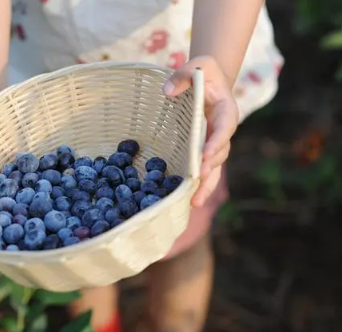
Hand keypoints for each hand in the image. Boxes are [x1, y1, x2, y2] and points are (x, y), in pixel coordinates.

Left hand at [163, 56, 238, 206]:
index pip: (224, 127)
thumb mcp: (196, 65)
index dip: (216, 142)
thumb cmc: (203, 71)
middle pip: (220, 153)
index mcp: (226, 109)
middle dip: (210, 168)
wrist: (209, 79)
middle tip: (197, 180)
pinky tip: (189, 200)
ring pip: (215, 167)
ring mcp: (215, 142)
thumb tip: (168, 91)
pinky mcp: (205, 149)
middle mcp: (223, 130)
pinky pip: (205, 169)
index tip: (205, 154)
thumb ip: (183, 75)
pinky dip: (199, 184)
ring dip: (206, 185)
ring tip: (194, 203)